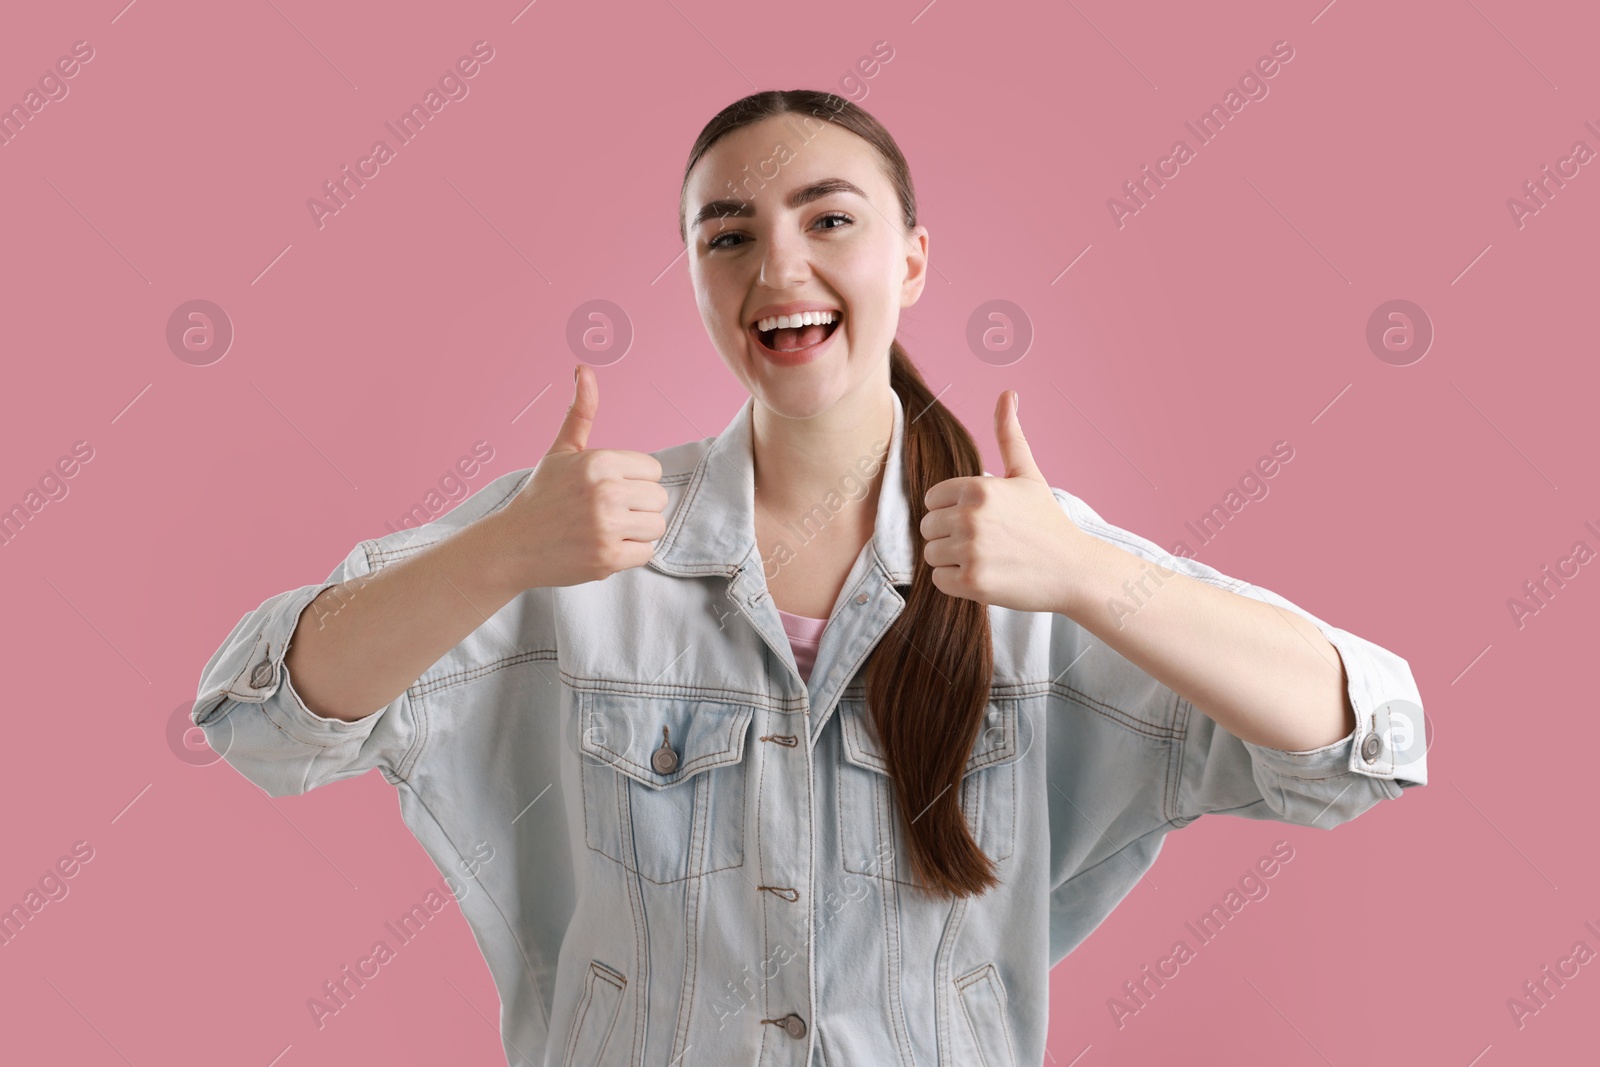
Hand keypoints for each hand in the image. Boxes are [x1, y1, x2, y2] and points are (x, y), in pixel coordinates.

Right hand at [482, 364, 667, 591]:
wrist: (513, 545)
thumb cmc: (542, 496)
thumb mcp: (561, 451)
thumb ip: (580, 412)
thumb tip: (584, 369)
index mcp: (599, 461)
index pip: (653, 470)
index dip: (634, 481)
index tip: (608, 489)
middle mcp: (606, 491)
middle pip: (659, 498)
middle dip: (637, 507)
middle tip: (606, 512)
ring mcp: (607, 526)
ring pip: (656, 525)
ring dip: (636, 531)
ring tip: (606, 529)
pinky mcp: (608, 558)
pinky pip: (646, 552)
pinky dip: (629, 553)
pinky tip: (603, 547)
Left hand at [919, 390, 1088, 613]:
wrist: (1074, 570)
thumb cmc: (1046, 522)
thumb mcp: (1027, 475)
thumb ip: (1009, 435)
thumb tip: (1007, 393)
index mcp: (978, 487)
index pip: (931, 499)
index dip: (950, 510)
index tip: (979, 519)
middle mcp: (971, 517)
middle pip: (927, 527)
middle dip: (949, 535)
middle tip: (985, 542)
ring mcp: (971, 551)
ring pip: (930, 554)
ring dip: (952, 559)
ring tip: (986, 558)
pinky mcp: (972, 583)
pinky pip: (939, 580)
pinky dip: (956, 582)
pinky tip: (985, 575)